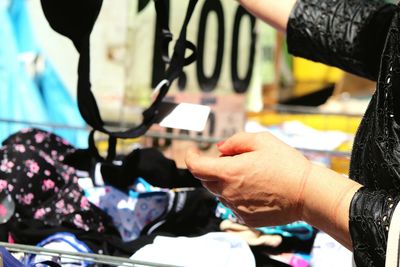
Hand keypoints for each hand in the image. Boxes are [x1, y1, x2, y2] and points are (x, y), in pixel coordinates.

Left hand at [185, 131, 310, 226]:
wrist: (307, 193)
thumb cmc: (287, 164)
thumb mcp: (262, 141)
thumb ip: (235, 141)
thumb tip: (219, 148)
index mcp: (229, 172)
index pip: (195, 167)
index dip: (190, 157)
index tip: (193, 152)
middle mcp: (229, 192)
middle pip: (206, 180)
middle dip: (211, 168)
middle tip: (231, 160)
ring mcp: (236, 208)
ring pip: (220, 193)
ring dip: (225, 182)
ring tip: (250, 175)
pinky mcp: (246, 218)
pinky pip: (233, 205)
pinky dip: (236, 195)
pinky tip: (256, 189)